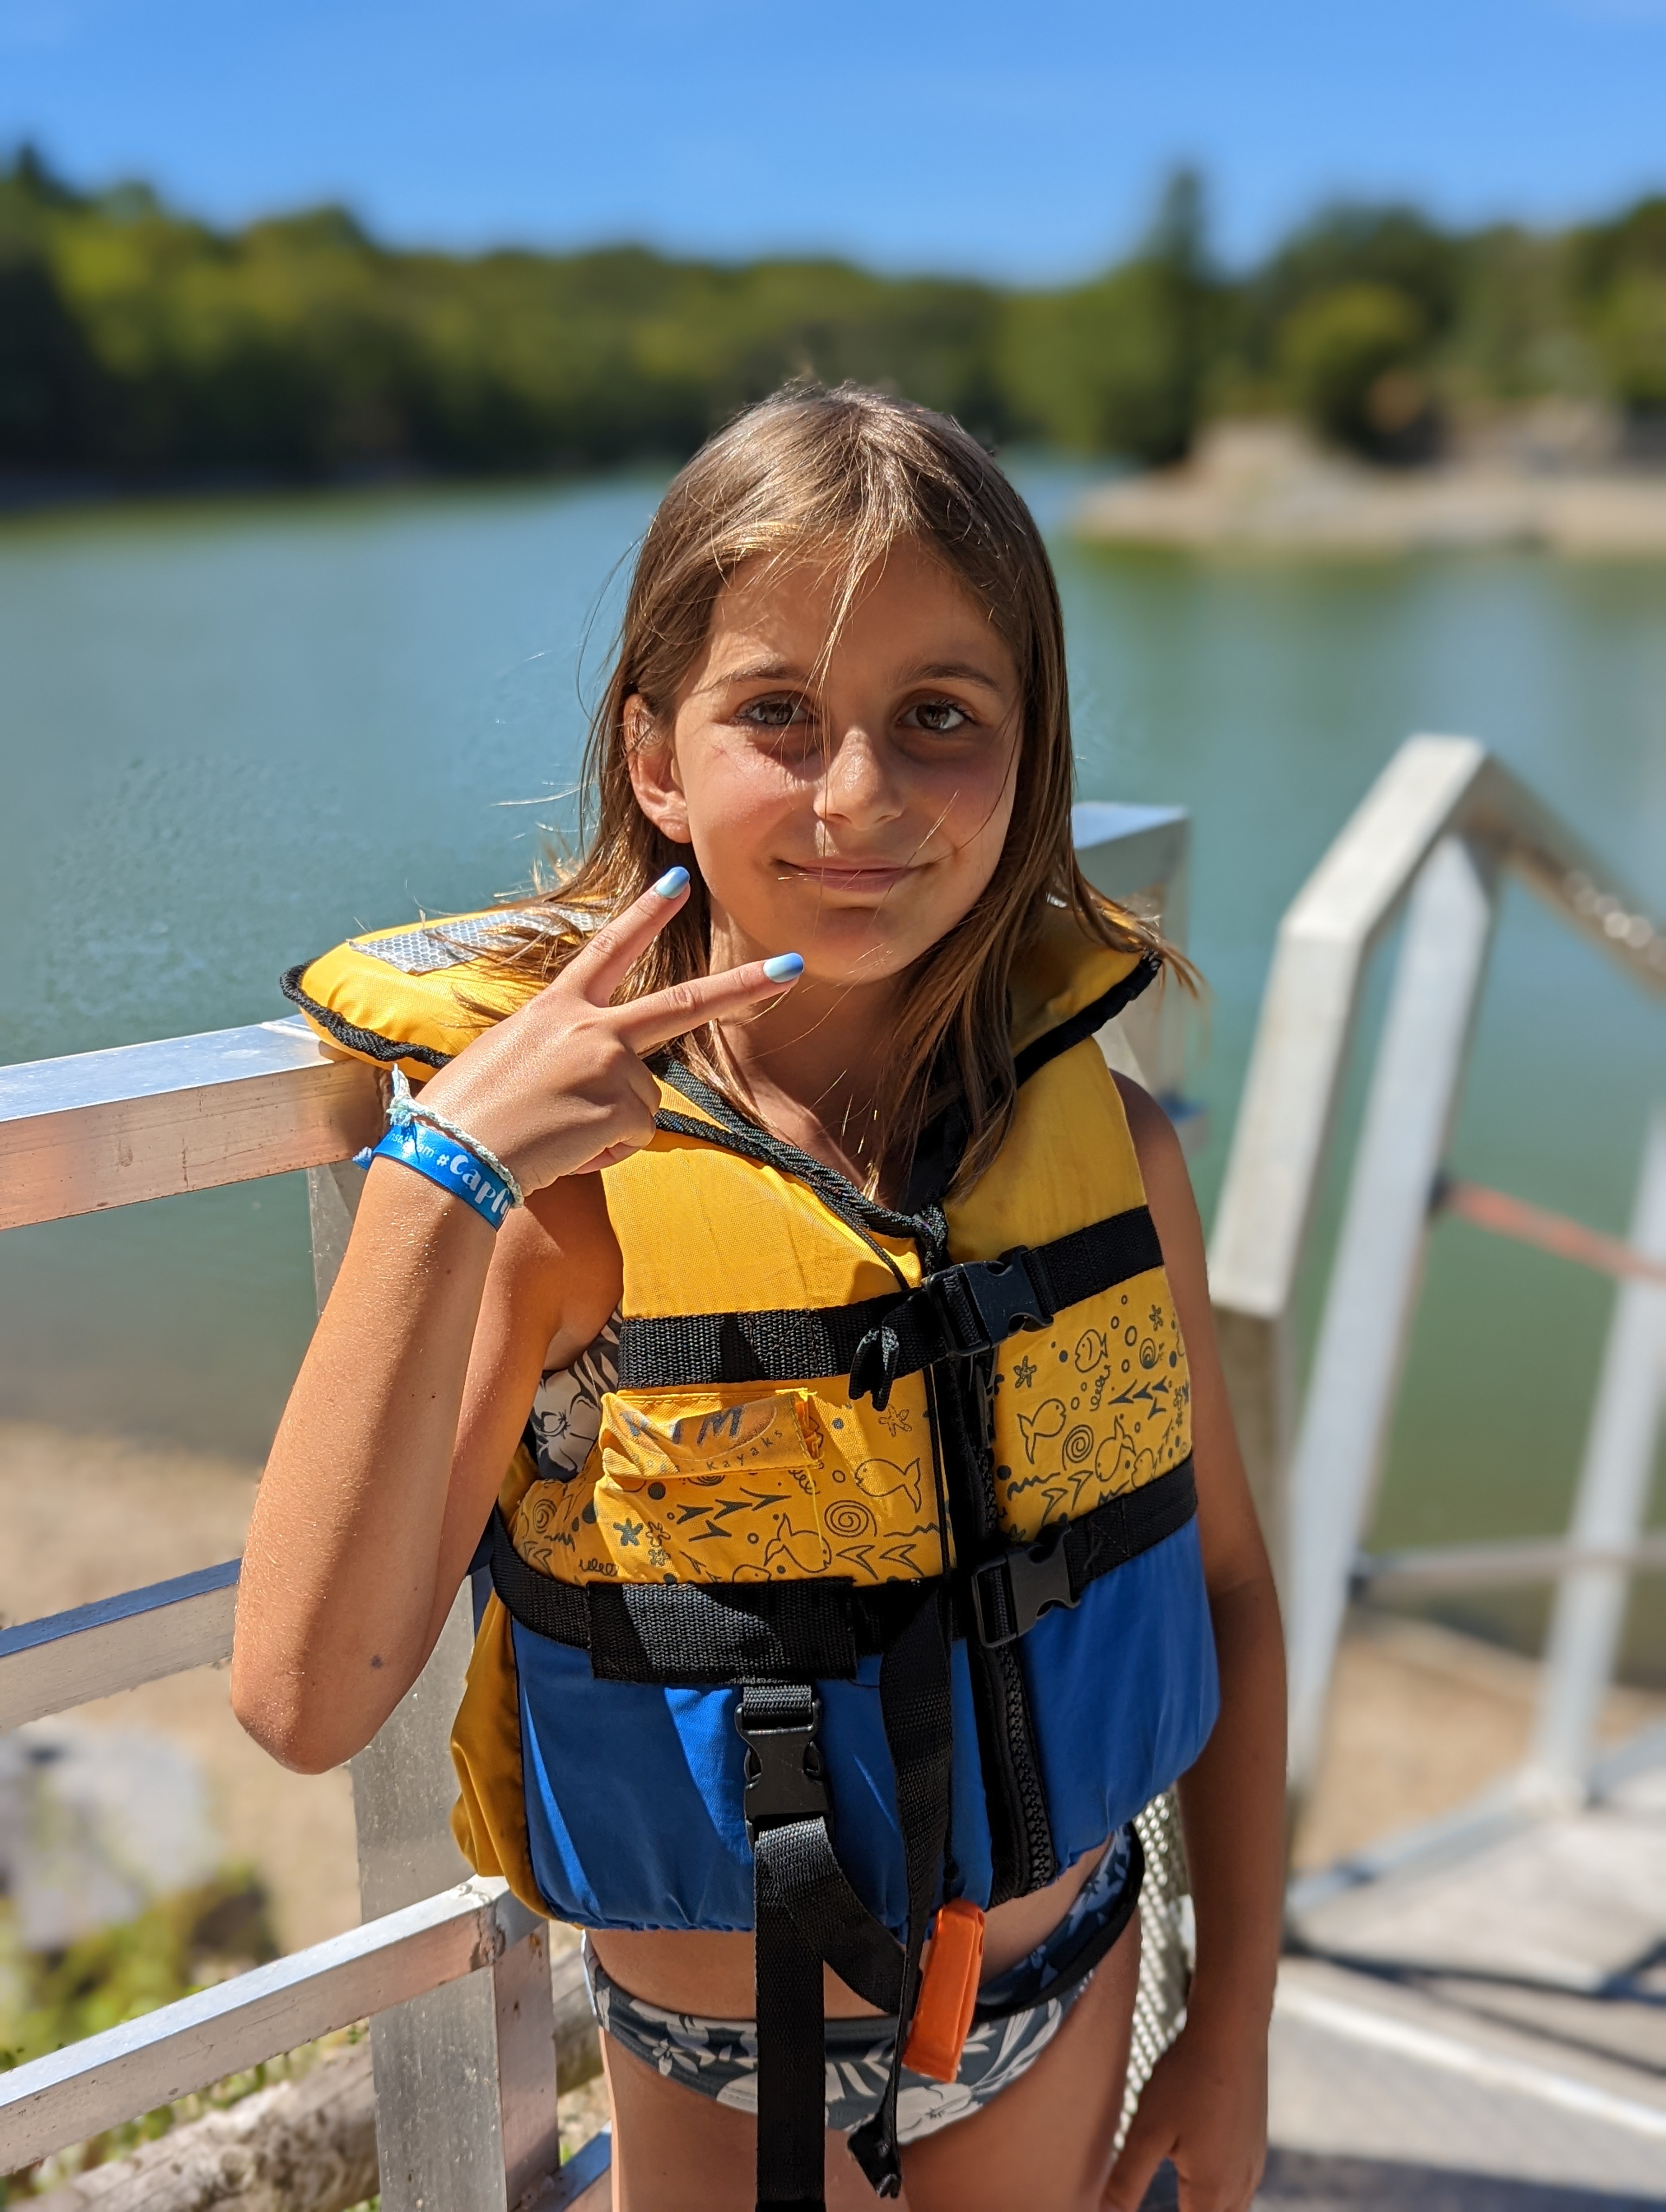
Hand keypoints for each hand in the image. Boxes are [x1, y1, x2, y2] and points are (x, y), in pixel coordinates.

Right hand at [412, 868, 800, 1195]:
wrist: (453, 1154)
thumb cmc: (465, 1113)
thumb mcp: (507, 1059)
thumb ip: (556, 1052)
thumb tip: (583, 1080)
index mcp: (556, 1009)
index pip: (608, 949)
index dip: (645, 914)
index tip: (678, 881)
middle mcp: (591, 1028)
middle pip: (682, 1005)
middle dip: (743, 984)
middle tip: (792, 967)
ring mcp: (611, 1067)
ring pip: (642, 1104)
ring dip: (608, 1129)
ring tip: (553, 1133)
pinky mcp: (622, 1110)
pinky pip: (633, 1139)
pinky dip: (604, 1154)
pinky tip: (562, 1151)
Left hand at [1103, 2013, 1266, 2211]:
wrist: (1232, 2032)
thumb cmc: (1187, 2079)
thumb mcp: (1147, 2131)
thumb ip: (1126, 2181)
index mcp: (1213, 2191)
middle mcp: (1240, 2185)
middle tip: (1171, 2203)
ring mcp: (1254, 2164)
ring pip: (1234, 2210)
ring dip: (1208, 2211)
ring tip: (1184, 2201)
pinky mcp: (1257, 2143)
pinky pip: (1243, 2188)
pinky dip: (1222, 2196)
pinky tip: (1206, 2178)